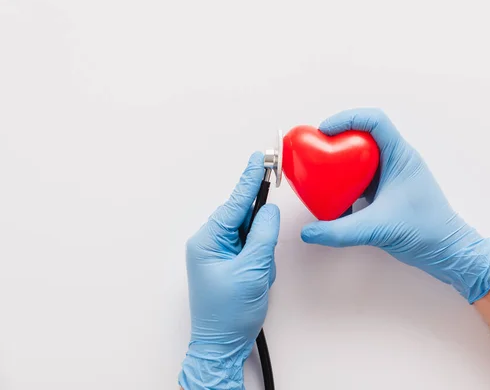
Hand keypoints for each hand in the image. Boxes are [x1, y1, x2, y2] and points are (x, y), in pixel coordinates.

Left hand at [179, 152, 279, 389]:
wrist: (222, 344)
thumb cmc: (229, 313)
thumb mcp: (252, 270)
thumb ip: (263, 235)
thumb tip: (269, 210)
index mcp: (208, 239)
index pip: (235, 203)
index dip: (249, 180)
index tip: (259, 158)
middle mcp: (210, 242)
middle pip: (245, 220)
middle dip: (260, 240)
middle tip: (261, 261)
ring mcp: (218, 254)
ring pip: (252, 236)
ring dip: (261, 256)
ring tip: (256, 280)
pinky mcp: (228, 263)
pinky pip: (251, 250)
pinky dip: (260, 262)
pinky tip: (256, 281)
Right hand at [301, 108, 489, 302]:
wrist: (447, 252)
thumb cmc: (427, 232)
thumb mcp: (378, 229)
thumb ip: (340, 232)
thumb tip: (309, 232)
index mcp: (401, 157)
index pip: (374, 121)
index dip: (347, 119)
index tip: (324, 131)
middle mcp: (396, 161)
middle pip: (363, 136)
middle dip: (338, 141)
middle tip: (318, 152)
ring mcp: (392, 176)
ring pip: (361, 158)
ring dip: (341, 163)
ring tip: (321, 173)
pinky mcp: (387, 192)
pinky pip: (362, 178)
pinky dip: (347, 183)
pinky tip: (335, 198)